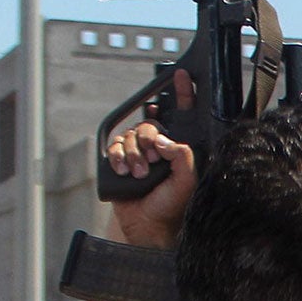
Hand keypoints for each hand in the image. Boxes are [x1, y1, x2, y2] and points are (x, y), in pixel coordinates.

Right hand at [106, 69, 197, 250]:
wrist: (146, 225)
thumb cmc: (171, 206)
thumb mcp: (186, 181)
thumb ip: (182, 155)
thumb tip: (162, 138)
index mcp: (180, 150)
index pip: (182, 116)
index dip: (183, 95)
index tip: (181, 75)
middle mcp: (160, 147)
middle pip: (150, 124)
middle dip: (149, 140)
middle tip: (153, 161)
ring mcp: (140, 152)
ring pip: (131, 134)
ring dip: (134, 155)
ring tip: (140, 174)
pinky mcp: (121, 159)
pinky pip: (115, 145)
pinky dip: (117, 157)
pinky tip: (124, 171)